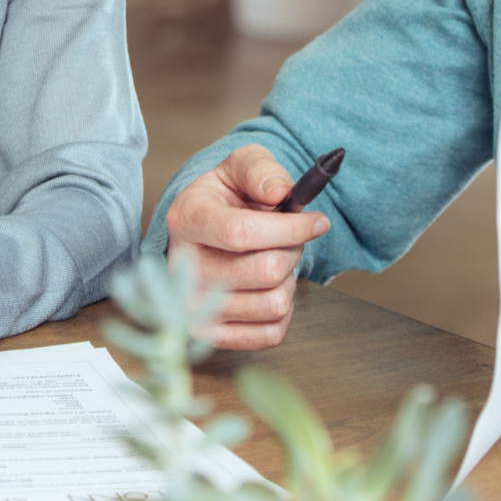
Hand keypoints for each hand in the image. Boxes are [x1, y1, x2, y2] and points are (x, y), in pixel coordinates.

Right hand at [164, 144, 330, 350]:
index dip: (289, 228)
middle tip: (289, 238)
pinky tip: (270, 288)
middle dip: (293, 250)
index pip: (240, 232)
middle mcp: (182, 268)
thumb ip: (260, 169)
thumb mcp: (239, 166)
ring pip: (273, 304)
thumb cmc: (225, 198)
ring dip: (288, 280)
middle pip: (265, 270)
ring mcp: (192, 307)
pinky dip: (283, 311)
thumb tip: (281, 192)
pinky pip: (270, 334)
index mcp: (186, 219)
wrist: (204, 232)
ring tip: (274, 261)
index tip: (317, 221)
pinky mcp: (209, 335)